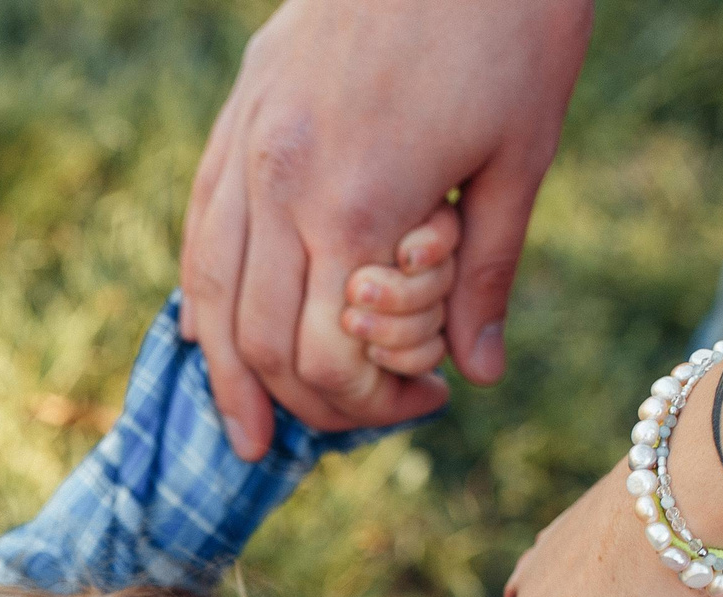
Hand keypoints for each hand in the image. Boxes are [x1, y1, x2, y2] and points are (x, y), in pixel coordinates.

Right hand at [180, 0, 592, 458]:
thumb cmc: (509, 22)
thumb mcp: (522, 152)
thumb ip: (487, 274)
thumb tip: (475, 375)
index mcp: (359, 203)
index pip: (331, 358)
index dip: (370, 405)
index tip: (423, 404)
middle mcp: (282, 185)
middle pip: (262, 343)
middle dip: (307, 404)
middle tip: (358, 422)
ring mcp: (248, 147)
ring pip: (210, 296)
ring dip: (229, 376)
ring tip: (250, 429)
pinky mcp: (238, 115)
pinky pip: (200, 231)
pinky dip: (203, 299)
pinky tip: (213, 338)